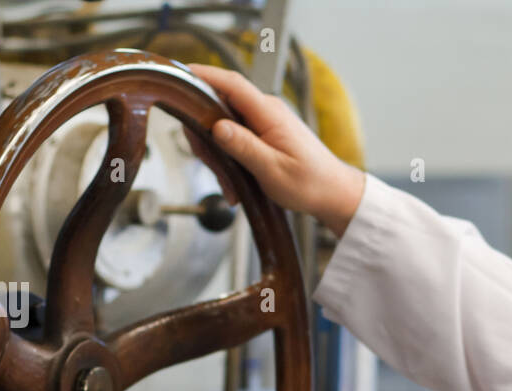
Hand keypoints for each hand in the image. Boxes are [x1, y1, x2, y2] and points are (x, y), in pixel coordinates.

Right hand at [186, 64, 365, 236]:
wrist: (333, 193)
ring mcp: (263, 121)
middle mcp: (265, 111)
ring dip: (217, 155)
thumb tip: (216, 127)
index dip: (203, 76)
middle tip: (211, 166)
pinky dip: (228, 160)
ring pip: (222, 126)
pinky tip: (235, 184)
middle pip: (218, 106)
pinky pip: (234, 139)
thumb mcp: (273, 170)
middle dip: (205, 136)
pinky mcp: (262, 134)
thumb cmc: (310, 184)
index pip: (231, 83)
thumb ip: (244, 147)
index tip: (179, 75)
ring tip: (230, 185)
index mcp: (268, 113)